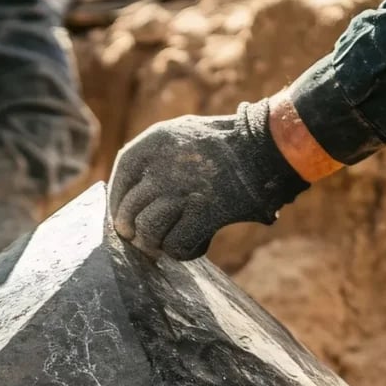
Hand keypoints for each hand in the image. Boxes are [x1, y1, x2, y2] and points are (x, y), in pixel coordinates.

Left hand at [107, 99, 309, 259]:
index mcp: (155, 142)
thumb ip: (158, 158)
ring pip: (147, 232)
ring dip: (158, 242)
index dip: (118, 201)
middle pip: (128, 211)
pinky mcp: (203, 213)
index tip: (125, 216)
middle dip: (134, 231)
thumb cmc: (228, 144)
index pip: (121, 176)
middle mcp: (161, 166)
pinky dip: (185, 250)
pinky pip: (175, 246)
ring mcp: (181, 191)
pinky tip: (200, 241)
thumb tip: (135, 194)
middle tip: (146, 240)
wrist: (267, 147)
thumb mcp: (184, 134)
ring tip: (172, 241)